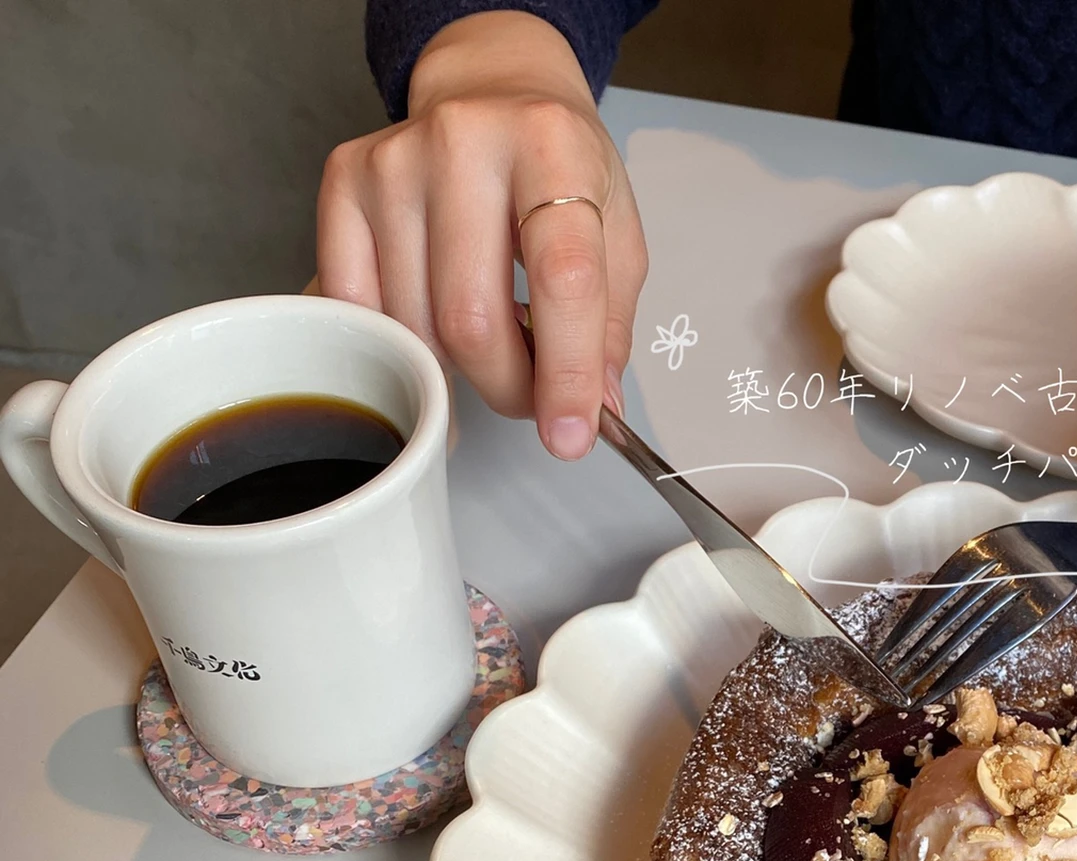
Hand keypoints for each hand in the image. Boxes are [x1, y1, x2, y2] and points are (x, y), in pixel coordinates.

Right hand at [316, 12, 646, 457]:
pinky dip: (400, 343)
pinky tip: (434, 333)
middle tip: (531, 395)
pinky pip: (360, 305)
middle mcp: (464, 139)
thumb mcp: (617, 235)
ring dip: (459, 370)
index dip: (566, 373)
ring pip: (416, 325)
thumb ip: (608, 327)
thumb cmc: (559, 169)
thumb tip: (593, 412)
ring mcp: (393, 160)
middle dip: (509, 386)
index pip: (563, 278)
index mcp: (552, 146)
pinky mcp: (344, 181)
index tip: (570, 438)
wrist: (493, 92)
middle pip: (472, 318)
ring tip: (491, 348)